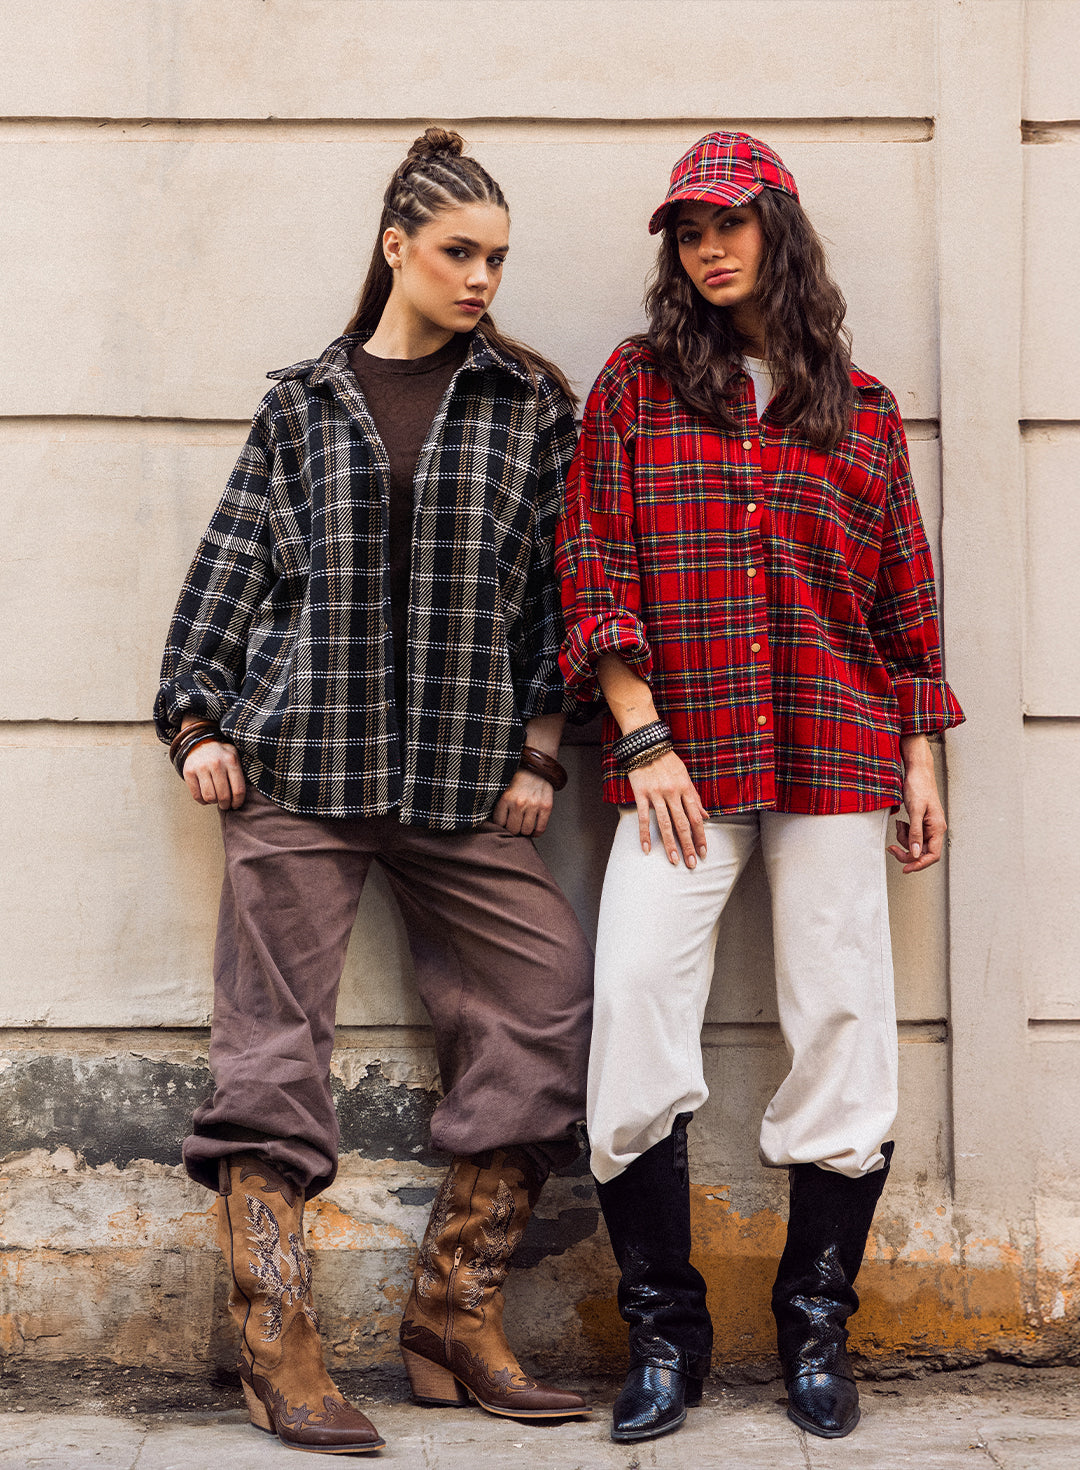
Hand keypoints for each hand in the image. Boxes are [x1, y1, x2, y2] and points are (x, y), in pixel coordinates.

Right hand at [183, 738, 246, 810]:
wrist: (199, 743)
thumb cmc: (220, 755)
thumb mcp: (234, 756)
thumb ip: (240, 772)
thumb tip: (242, 795)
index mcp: (231, 760)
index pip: (238, 789)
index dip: (238, 802)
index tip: (236, 805)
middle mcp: (216, 763)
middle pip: (224, 795)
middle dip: (225, 804)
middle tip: (225, 805)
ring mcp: (201, 767)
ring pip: (210, 797)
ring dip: (213, 802)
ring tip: (216, 799)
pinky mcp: (188, 772)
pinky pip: (196, 796)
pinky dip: (202, 801)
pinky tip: (206, 797)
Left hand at [492, 769, 553, 836]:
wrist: (537, 764)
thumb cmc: (518, 775)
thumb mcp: (503, 786)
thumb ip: (498, 802)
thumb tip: (490, 819)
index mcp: (505, 798)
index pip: (499, 823)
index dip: (501, 825)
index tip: (503, 823)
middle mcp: (519, 803)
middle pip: (513, 829)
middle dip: (512, 829)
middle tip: (513, 825)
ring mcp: (533, 805)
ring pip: (526, 831)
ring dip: (524, 830)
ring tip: (523, 826)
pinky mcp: (546, 807)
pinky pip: (541, 828)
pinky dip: (536, 832)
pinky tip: (533, 830)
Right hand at [628, 749, 707, 866]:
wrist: (646, 744)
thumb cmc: (667, 761)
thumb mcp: (685, 776)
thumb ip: (695, 797)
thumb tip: (707, 816)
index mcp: (685, 788)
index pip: (696, 818)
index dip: (701, 836)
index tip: (703, 852)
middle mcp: (673, 793)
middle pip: (683, 824)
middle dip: (689, 846)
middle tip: (692, 863)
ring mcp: (656, 794)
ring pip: (665, 824)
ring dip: (670, 845)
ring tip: (674, 861)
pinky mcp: (641, 794)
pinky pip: (644, 818)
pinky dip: (644, 834)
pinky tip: (646, 848)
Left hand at [887, 735, 944, 872]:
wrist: (917, 770)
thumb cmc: (919, 786)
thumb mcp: (915, 810)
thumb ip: (915, 833)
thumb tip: (916, 853)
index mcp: (937, 828)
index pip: (932, 855)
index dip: (919, 864)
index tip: (905, 869)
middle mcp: (935, 829)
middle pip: (923, 852)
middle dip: (906, 852)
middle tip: (891, 848)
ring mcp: (928, 825)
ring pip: (916, 844)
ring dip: (904, 839)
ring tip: (899, 824)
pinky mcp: (921, 821)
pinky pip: (913, 834)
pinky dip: (904, 832)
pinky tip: (901, 822)